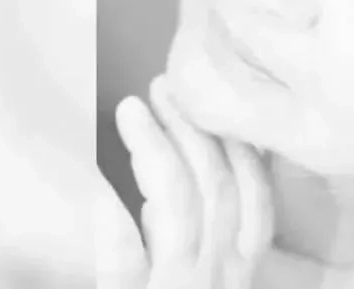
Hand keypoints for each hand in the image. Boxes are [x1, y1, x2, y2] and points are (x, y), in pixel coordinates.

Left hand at [96, 76, 272, 288]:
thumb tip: (155, 209)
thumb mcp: (198, 285)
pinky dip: (114, 227)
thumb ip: (180, 248)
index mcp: (238, 268)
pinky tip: (98, 192)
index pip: (255, 195)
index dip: (238, 144)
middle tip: (164, 85)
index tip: (214, 98)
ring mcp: (183, 288)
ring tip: (131, 109)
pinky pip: (127, 264)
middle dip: (193, 128)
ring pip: (178, 207)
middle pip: (217, 187)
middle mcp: (220, 274)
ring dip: (156, 149)